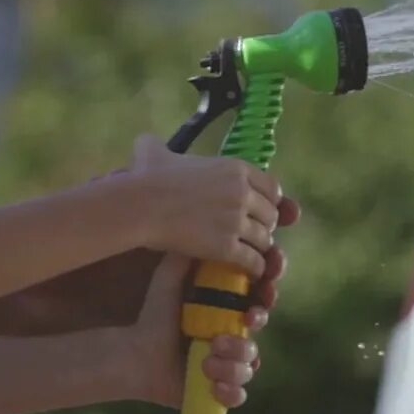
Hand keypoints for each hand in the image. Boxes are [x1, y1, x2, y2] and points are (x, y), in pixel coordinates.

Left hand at [124, 254, 267, 408]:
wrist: (135, 353)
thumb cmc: (154, 315)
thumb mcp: (168, 281)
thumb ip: (184, 257)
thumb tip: (204, 228)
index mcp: (229, 309)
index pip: (260, 299)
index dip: (267, 293)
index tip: (264, 288)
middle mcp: (234, 335)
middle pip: (260, 331)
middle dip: (255, 327)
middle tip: (244, 323)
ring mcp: (229, 364)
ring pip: (250, 365)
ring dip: (234, 363)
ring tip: (207, 360)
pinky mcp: (219, 389)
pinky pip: (238, 395)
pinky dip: (230, 392)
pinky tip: (214, 385)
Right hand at [128, 134, 280, 277]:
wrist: (140, 204)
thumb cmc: (146, 176)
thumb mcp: (155, 151)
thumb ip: (159, 145)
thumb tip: (147, 143)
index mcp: (235, 168)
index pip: (272, 187)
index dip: (268, 200)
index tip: (258, 208)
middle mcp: (242, 193)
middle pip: (271, 215)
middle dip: (263, 225)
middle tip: (251, 233)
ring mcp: (236, 221)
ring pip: (264, 239)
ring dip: (258, 247)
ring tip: (248, 252)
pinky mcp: (226, 247)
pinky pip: (253, 261)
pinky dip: (254, 267)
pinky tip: (248, 270)